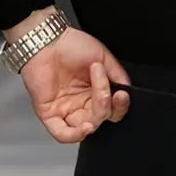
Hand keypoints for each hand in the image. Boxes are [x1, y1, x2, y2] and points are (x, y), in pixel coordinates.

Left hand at [18, 27, 131, 143]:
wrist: (48, 40)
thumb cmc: (71, 45)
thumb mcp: (103, 57)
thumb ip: (118, 75)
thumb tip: (128, 91)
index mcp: (95, 92)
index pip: (112, 109)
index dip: (119, 106)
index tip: (122, 94)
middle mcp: (82, 103)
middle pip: (100, 118)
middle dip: (107, 106)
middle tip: (106, 87)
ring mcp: (66, 109)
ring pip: (85, 127)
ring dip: (96, 119)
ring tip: (101, 97)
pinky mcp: (50, 113)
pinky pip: (62, 133)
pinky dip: (75, 135)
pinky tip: (86, 127)